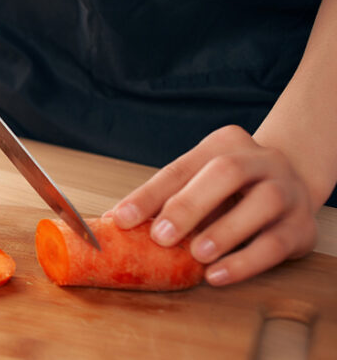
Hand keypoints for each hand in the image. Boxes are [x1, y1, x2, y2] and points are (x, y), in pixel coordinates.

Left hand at [107, 125, 317, 285]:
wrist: (293, 187)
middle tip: (161, 237)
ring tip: (197, 255)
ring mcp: (286, 190)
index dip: (148, 195)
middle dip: (189, 205)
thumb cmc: (230, 190)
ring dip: (224, 231)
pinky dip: (245, 262)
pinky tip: (218, 275)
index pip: (180, 168)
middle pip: (226, 172)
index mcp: (224, 145)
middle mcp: (260, 161)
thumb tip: (117, 220)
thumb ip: (164, 199)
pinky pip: (276, 243)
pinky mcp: (302, 226)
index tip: (121, 219)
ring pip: (261, 204)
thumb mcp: (199, 183)